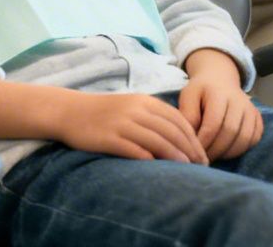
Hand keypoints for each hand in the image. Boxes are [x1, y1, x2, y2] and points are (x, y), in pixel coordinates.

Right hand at [53, 92, 208, 163]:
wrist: (69, 111)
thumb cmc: (104, 113)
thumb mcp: (131, 107)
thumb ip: (153, 118)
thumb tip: (180, 139)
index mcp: (145, 101)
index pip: (178, 119)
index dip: (194, 138)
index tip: (203, 155)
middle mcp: (136, 110)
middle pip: (171, 131)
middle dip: (190, 149)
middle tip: (201, 166)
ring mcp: (122, 123)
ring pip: (157, 140)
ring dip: (175, 156)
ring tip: (187, 170)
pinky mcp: (109, 138)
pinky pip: (134, 149)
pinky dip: (149, 159)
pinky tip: (160, 170)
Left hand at [178, 77, 263, 159]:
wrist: (220, 79)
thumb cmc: (201, 91)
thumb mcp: (188, 96)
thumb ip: (188, 116)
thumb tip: (192, 139)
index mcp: (218, 93)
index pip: (213, 124)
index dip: (204, 142)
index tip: (194, 152)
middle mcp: (239, 100)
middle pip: (230, 132)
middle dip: (215, 150)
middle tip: (203, 159)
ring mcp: (251, 109)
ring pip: (244, 138)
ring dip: (228, 153)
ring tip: (214, 156)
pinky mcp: (258, 117)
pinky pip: (254, 139)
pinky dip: (241, 150)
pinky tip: (227, 151)